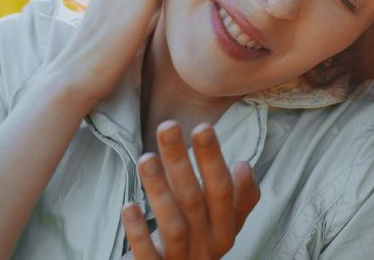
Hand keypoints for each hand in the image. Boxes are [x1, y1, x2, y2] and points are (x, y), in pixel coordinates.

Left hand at [120, 121, 260, 258]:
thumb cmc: (200, 243)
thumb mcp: (222, 221)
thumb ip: (238, 197)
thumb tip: (245, 165)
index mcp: (225, 228)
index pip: (223, 190)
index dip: (213, 160)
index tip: (202, 127)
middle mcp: (209, 245)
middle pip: (196, 200)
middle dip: (182, 161)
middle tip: (168, 126)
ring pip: (174, 226)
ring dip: (159, 190)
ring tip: (145, 158)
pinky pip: (149, 256)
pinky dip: (139, 232)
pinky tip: (128, 207)